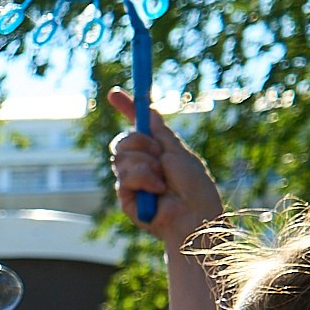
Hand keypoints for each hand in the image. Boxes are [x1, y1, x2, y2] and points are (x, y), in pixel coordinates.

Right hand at [106, 86, 222, 244]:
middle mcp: (142, 165)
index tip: (114, 93)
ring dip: (145, 163)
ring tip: (162, 179)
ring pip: (121, 156)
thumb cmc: (195, 187)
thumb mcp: (179, 151)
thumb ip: (161, 132)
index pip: (136, 128)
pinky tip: (157, 190)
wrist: (194, 215)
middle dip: (139, 142)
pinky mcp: (125, 197)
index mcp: (157, 152)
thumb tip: (149, 109)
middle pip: (122, 140)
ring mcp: (132, 182)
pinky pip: (125, 176)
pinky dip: (144, 178)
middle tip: (158, 154)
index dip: (126, 109)